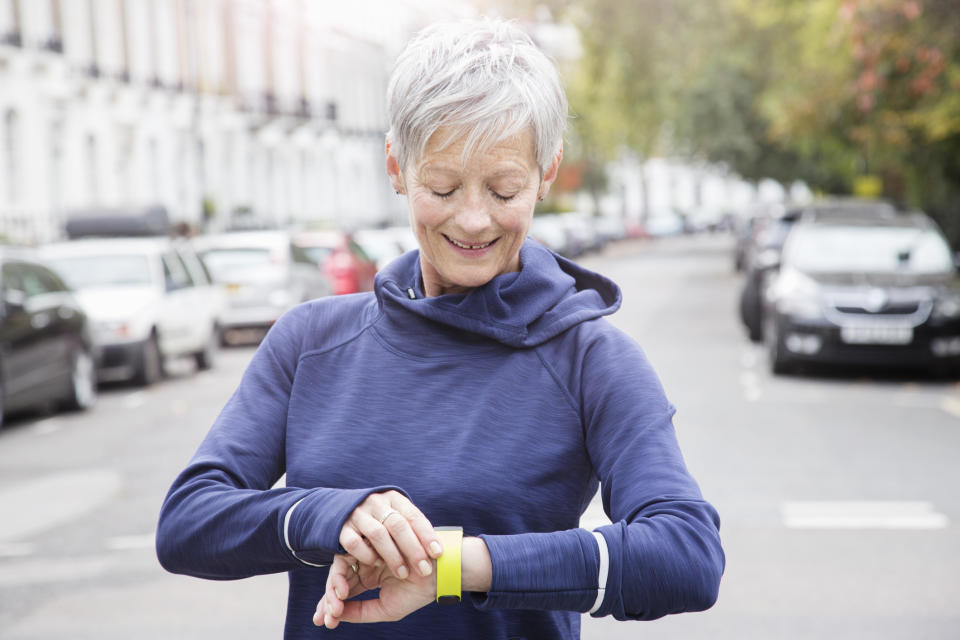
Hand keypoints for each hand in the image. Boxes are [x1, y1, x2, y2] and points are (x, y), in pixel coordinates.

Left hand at [313, 553, 435, 628]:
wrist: (436, 574)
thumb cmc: (415, 592)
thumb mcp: (385, 609)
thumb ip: (360, 612)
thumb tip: (335, 617)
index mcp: (369, 575)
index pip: (344, 589)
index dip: (331, 605)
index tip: (326, 622)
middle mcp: (365, 561)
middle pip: (338, 578)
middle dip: (329, 599)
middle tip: (327, 616)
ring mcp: (367, 551)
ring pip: (339, 568)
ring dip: (333, 588)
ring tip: (335, 607)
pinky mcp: (368, 542)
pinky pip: (346, 557)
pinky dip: (340, 576)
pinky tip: (342, 592)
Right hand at [338, 490, 441, 580]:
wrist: (343, 509)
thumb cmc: (380, 520)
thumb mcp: (397, 517)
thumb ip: (412, 527)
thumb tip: (438, 549)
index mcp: (394, 499)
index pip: (414, 516)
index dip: (427, 534)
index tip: (438, 553)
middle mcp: (376, 503)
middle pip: (398, 525)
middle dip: (413, 549)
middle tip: (424, 569)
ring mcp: (357, 514)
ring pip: (378, 534)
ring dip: (392, 555)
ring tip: (403, 573)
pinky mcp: (341, 528)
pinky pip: (354, 542)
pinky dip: (367, 554)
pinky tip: (376, 564)